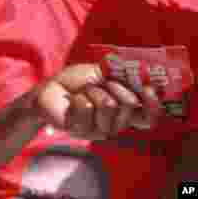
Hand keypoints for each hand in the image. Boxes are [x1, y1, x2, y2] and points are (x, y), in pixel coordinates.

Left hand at [31, 63, 161, 139]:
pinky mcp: (81, 131)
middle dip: (113, 86)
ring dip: (93, 91)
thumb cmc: (77, 82)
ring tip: (83, 92)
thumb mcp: (101, 73)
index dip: (152, 105)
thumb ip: (122, 75)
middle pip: (129, 105)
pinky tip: (71, 101)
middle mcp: (115, 124)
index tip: (149, 88)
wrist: (49, 89)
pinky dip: (77, 97)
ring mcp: (99, 130)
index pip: (148, 118)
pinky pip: (87, 107)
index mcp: (124, 113)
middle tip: (99, 83)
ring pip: (109, 105)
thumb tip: (144, 72)